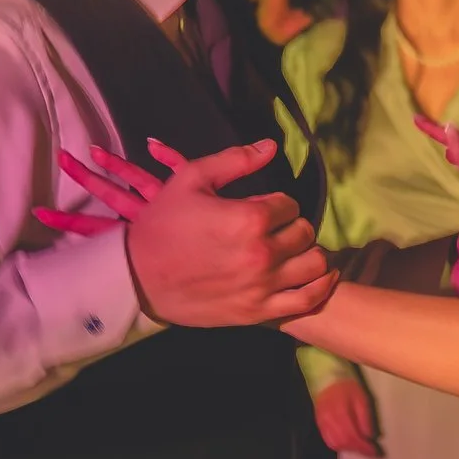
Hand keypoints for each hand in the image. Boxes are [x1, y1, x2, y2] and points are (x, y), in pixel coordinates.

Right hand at [44, 135, 335, 329]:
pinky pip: (308, 301)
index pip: (289, 204)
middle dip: (292, 226)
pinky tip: (320, 276)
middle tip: (276, 229)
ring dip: (307, 253)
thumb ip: (235, 160)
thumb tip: (272, 146)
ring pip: (314, 265)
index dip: (277, 203)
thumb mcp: (191, 180)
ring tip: (293, 251)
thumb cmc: (162, 225)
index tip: (263, 209)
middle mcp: (262, 253)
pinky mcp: (258, 312)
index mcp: (249, 218)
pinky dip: (321, 287)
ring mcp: (263, 286)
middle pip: (304, 232)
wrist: (137, 277)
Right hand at [314, 376, 381, 458]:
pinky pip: (329, 441)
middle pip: (344, 442)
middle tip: (371, 452)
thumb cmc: (347, 388)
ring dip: (350, 449)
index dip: (364, 447)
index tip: (375, 452)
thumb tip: (370, 436)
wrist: (328, 380)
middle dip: (359, 450)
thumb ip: (365, 418)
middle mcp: (329, 420)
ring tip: (361, 448)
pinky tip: (349, 445)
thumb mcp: (362, 399)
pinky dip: (340, 446)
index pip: (353, 436)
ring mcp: (322, 424)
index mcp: (340, 412)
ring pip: (335, 444)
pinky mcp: (319, 425)